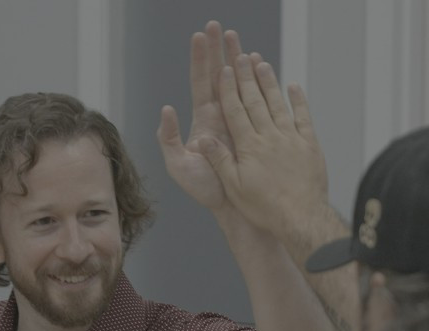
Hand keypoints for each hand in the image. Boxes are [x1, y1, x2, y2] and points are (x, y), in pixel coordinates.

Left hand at [157, 21, 244, 210]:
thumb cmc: (205, 189)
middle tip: (219, 26)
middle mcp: (221, 114)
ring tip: (240, 39)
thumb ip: (168, 138)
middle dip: (219, 50)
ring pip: (239, 82)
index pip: (200, 80)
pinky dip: (259, 81)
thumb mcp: (178, 165)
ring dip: (239, 60)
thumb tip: (166, 109)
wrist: (234, 206)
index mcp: (203, 118)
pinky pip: (257, 99)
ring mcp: (239, 119)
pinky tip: (262, 66)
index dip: (200, 58)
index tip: (200, 35)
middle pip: (219, 74)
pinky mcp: (255, 127)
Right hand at [199, 54, 331, 240]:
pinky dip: (298, 100)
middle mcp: (269, 137)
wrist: (300, 218)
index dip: (228, 89)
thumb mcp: (234, 187)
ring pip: (278, 104)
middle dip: (245, 77)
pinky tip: (293, 86)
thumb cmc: (264, 208)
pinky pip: (303, 117)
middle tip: (240, 55)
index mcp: (248, 147)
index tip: (223, 70)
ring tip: (262, 63)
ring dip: (269, 82)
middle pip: (255, 101)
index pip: (235, 111)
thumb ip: (219, 160)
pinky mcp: (309, 146)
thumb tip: (202, 139)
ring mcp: (291, 139)